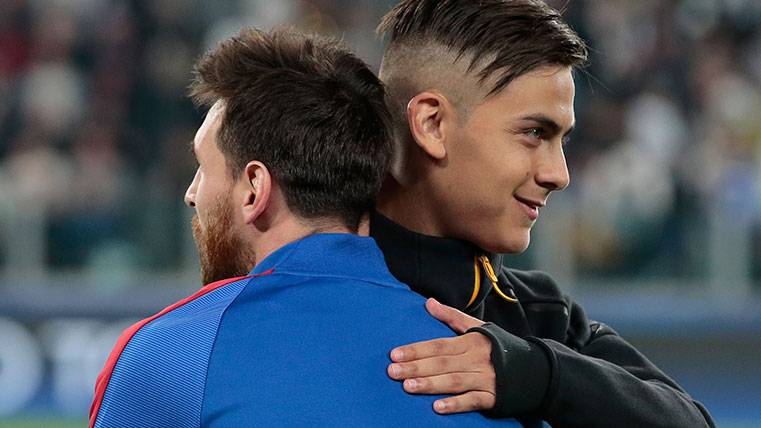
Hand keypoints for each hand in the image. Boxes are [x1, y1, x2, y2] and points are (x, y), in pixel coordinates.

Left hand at [387, 298, 495, 413]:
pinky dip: (456, 404)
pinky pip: (472, 401)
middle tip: (392, 372)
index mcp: (470, 342)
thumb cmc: (500, 346)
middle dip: (416, 367)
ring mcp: (485, 379)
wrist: (535, 369)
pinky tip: (438, 408)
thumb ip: (451, 316)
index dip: (416, 350)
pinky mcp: (493, 397)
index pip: (438, 345)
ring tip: (408, 387)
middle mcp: (476, 360)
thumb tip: (429, 302)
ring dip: (430, 384)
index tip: (395, 354)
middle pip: (441, 363)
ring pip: (453, 381)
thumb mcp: (478, 327)